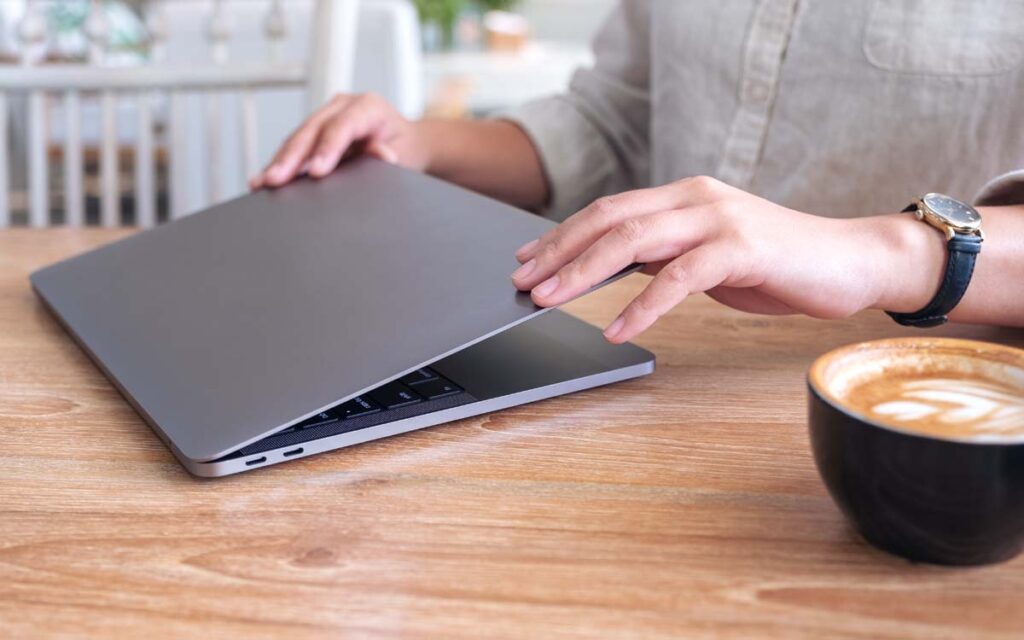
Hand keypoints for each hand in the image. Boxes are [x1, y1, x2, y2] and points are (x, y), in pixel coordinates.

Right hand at [250, 93, 427, 189]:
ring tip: (261, 182)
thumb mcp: (405, 155)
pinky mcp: (316, 130)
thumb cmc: (406, 150)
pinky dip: (281, 163)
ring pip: (298, 138)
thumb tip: (379, 156)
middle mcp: (344, 105)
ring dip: (279, 161)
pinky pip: (296, 146)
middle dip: (292, 157)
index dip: (327, 149)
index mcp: (369, 106)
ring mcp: (327, 115)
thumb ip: (388, 155)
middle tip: (275, 179)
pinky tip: (261, 179)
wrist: (406, 144)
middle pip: (312, 130)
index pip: (343, 127)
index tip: (316, 172)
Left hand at [510, 176, 944, 342]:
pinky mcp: (742, 248)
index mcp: (684, 196)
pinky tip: (616, 329)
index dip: (562, 234)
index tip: (526, 259)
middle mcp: (695, 198)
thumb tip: (610, 265)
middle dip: (559, 252)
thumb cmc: (777, 263)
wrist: (851, 261)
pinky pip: (678, 277)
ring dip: (584, 272)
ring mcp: (718, 218)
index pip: (608, 210)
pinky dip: (643, 306)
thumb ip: (664, 253)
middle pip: (610, 220)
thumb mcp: (707, 255)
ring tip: (549, 300)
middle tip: (523, 282)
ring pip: (634, 240)